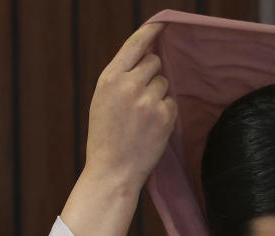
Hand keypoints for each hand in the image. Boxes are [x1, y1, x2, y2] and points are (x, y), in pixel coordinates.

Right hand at [84, 23, 177, 190]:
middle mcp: (129, 85)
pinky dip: (166, 113)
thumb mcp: (103, 100)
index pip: (134, 46)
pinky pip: (172, 103)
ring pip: (164, 83)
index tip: (161, 26)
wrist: (113, 170)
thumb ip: (121, 78)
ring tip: (142, 117)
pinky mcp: (164, 116)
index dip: (150, 33)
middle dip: (152, 74)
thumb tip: (148, 60)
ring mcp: (148, 100)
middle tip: (140, 97)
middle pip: (154, 63)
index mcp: (109, 78)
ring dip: (158, 95)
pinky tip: (151, 127)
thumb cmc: (106, 137)